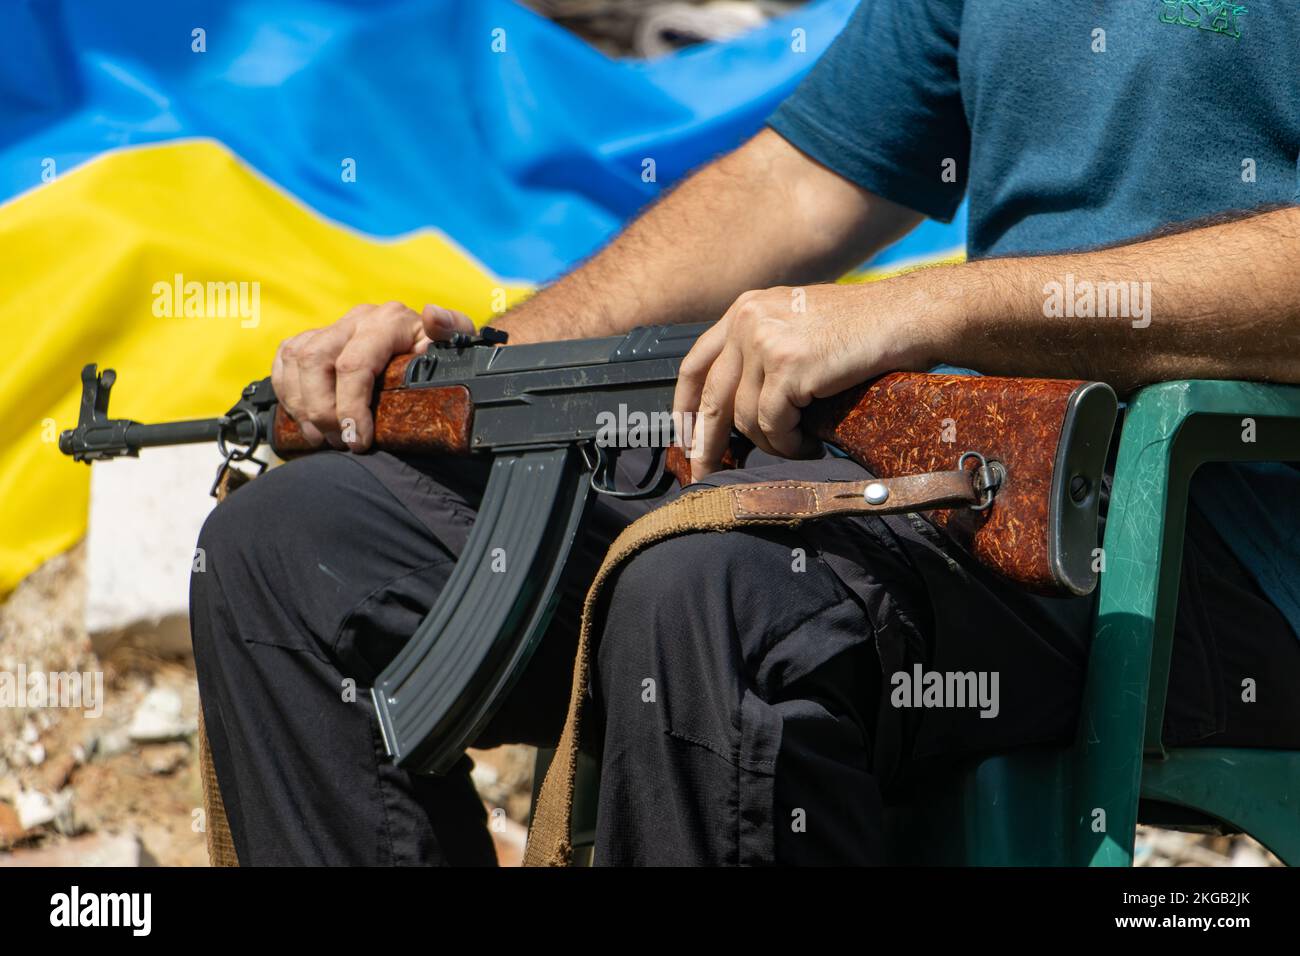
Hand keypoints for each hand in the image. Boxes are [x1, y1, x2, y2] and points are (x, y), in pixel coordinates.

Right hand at [272, 302, 474, 450]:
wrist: (428, 353)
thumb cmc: (442, 357)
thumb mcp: (457, 345)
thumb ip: (453, 330)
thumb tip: (432, 315)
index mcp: (388, 321)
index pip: (354, 364)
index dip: (349, 407)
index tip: (357, 440)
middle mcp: (357, 319)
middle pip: (315, 361)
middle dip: (321, 411)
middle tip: (338, 442)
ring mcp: (332, 327)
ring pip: (296, 360)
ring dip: (302, 405)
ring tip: (323, 436)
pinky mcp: (313, 338)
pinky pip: (284, 359)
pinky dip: (287, 391)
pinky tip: (304, 417)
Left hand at [672, 282, 932, 481]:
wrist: (907, 317)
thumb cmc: (865, 327)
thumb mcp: (799, 324)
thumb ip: (764, 349)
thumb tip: (738, 404)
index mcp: (745, 309)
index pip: (695, 363)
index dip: (684, 406)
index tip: (685, 437)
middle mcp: (747, 320)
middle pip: (709, 397)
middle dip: (706, 443)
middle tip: (705, 474)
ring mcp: (765, 342)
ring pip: (746, 418)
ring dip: (772, 444)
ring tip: (798, 446)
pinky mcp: (788, 366)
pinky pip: (773, 424)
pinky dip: (790, 444)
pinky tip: (811, 444)